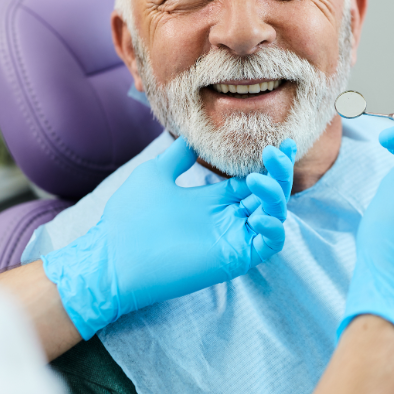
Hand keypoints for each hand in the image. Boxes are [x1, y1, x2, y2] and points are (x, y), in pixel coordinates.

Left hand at [43, 137, 296, 338]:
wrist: (113, 256)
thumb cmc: (129, 218)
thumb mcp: (155, 174)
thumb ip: (178, 156)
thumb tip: (193, 136)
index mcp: (213, 199)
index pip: (253, 180)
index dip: (270, 163)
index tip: (280, 142)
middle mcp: (228, 218)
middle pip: (269, 194)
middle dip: (279, 172)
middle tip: (277, 151)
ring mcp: (233, 238)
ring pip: (274, 216)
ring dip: (275, 195)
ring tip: (256, 179)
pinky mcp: (234, 258)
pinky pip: (268, 245)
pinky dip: (274, 229)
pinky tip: (260, 215)